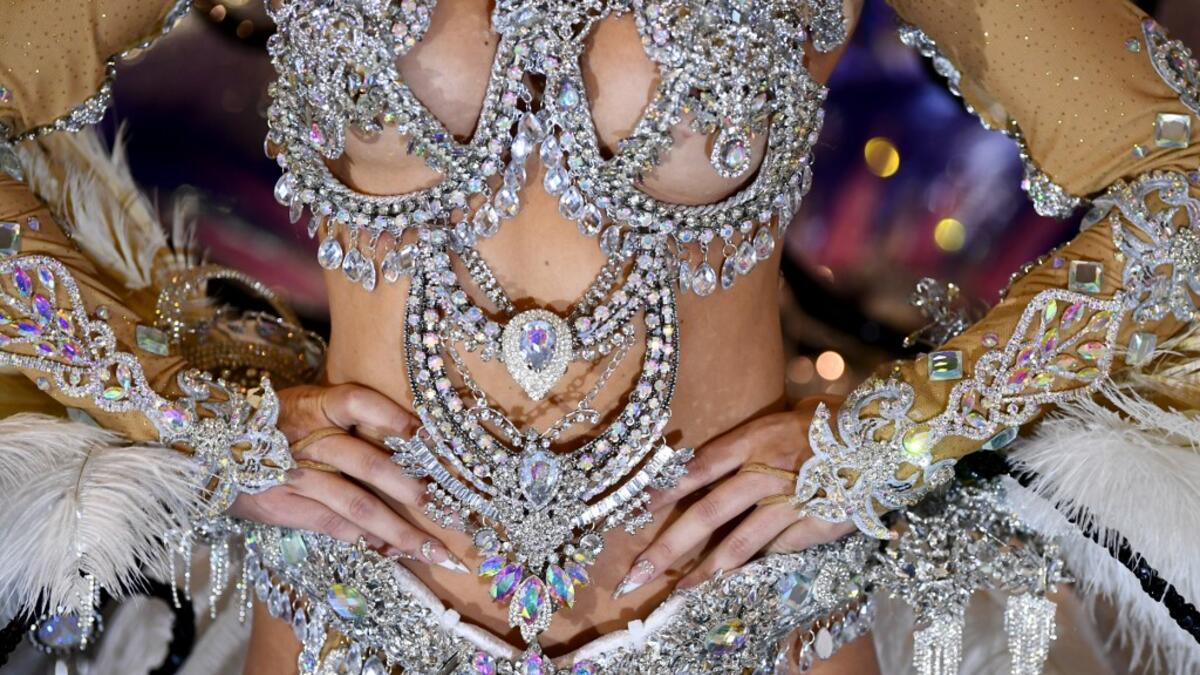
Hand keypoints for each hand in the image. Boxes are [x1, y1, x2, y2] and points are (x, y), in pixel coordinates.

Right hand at [227, 383, 466, 572]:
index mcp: (315, 405)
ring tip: (434, 550)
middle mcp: (307, 439)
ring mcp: (297, 476)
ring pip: (357, 505)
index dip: (394, 417)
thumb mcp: (308, 404)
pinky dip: (368, 540)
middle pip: (369, 463)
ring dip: (400, 531)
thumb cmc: (277, 423)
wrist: (209, 449)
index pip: (359, 403)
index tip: (431, 436)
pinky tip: (394, 551)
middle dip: (415, 489)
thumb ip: (351, 415)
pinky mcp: (288, 507)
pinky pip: (336, 526)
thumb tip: (416, 437)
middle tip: (453, 508)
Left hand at [614, 397, 855, 597]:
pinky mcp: (817, 524)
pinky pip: (779, 548)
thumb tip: (708, 462)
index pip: (698, 467)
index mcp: (755, 439)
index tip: (636, 512)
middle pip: (707, 513)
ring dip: (705, 570)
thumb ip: (751, 439)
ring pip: (740, 542)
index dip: (665, 490)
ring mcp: (791, 501)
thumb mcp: (787, 415)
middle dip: (668, 545)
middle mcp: (767, 471)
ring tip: (679, 591)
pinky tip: (733, 579)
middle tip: (637, 572)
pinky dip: (756, 562)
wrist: (890, 433)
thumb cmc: (835, 418)